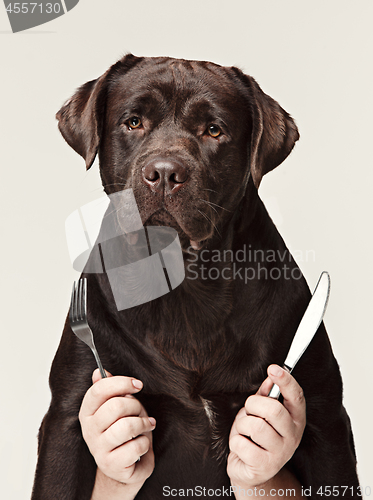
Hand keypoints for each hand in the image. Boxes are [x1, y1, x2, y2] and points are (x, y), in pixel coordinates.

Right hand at [79, 369, 154, 487]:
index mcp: (87, 412)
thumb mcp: (116, 407)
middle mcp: (89, 430)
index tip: (138, 385)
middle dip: (136, 406)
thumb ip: (107, 389)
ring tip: (146, 426)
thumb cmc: (122, 430)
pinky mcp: (111, 465)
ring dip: (143, 424)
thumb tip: (98, 371)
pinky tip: (142, 445)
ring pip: (127, 426)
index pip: (98, 390)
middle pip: (116, 406)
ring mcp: (98, 449)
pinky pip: (135, 447)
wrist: (125, 465)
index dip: (121, 383)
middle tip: (141, 412)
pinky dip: (145, 444)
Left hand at [227, 365, 305, 489]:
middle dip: (253, 405)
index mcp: (296, 419)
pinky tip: (242, 447)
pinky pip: (242, 443)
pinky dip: (236, 441)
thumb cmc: (256, 436)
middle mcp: (293, 436)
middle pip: (273, 409)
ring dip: (242, 424)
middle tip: (249, 410)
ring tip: (244, 431)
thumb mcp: (261, 413)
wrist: (251, 470)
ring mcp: (280, 453)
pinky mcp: (264, 466)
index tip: (274, 368)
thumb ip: (266, 395)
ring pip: (255, 426)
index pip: (296, 396)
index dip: (286, 381)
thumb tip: (270, 377)